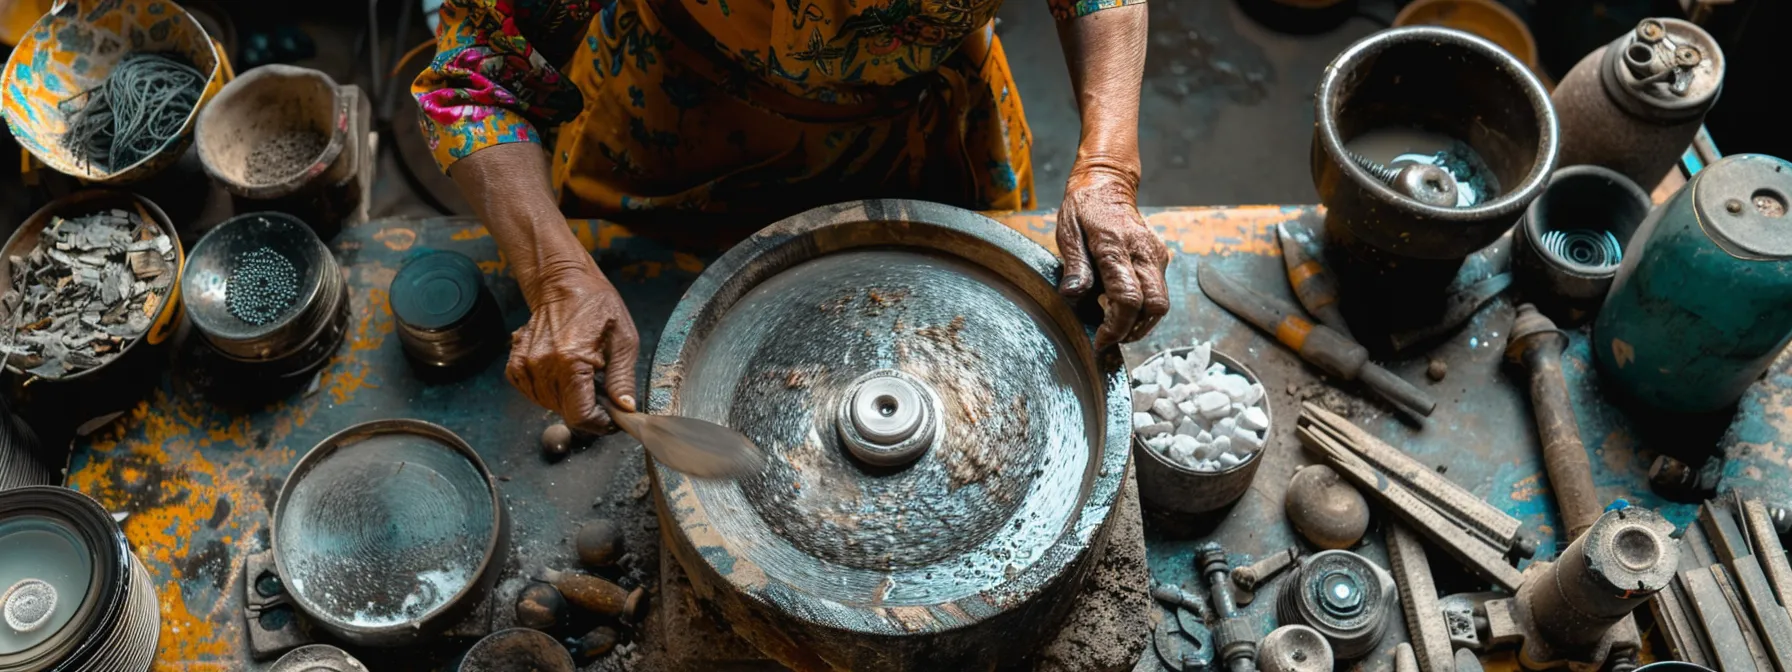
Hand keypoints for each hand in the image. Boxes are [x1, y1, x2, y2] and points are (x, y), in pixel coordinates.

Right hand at [506, 258, 640, 432]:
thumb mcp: (623, 340)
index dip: (599, 424)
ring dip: (569, 400)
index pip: (581, 416)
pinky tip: (563, 375)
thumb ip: (622, 379)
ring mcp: (525, 365)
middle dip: (588, 410)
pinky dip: (550, 392)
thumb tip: (625, 409)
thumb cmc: (596, 306)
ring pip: (550, 406)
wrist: (562, 283)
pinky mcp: (515, 365)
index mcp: (571, 360)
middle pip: (566, 413)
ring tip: (584, 377)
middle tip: (602, 391)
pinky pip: (533, 394)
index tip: (611, 418)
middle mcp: (542, 365)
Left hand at [1056, 167, 1169, 348]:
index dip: (1116, 327)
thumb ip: (1074, 265)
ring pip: (1161, 303)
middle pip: (1155, 306)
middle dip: (1133, 330)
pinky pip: (1158, 293)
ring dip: (1140, 323)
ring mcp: (1156, 255)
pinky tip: (1120, 306)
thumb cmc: (1083, 209)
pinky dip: (1143, 309)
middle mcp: (1143, 252)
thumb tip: (1072, 294)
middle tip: (1109, 338)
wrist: (1108, 185)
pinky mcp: (1160, 258)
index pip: (1128, 298)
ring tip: (1113, 325)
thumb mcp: (1068, 232)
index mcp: (1116, 246)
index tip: (1100, 340)